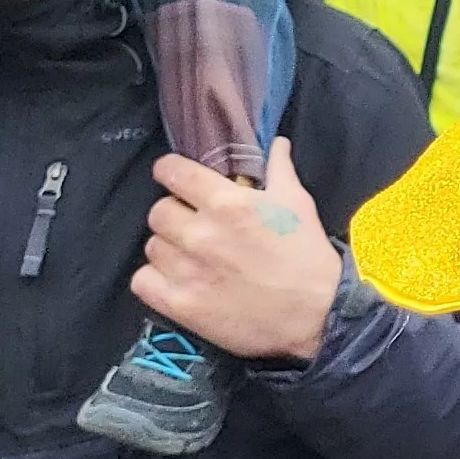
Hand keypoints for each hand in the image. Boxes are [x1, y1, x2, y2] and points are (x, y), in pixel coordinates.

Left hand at [132, 139, 343, 362]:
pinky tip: (175, 280)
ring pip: (152, 246)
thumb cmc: (308, 257)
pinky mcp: (181, 304)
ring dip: (168, 248)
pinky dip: (154, 279)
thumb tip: (275, 143)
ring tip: (190, 257)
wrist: (317, 315)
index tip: (175, 178)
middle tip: (193, 225)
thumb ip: (279, 169)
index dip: (170, 171)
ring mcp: (187, 271)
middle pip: (158, 211)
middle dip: (173, 214)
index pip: (172, 172)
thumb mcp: (298, 205)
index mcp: (227, 203)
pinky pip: (141, 281)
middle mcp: (201, 234)